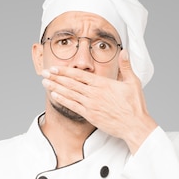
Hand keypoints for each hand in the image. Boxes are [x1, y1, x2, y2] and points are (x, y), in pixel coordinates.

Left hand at [41, 50, 157, 152]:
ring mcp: (91, 105)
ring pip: (70, 94)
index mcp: (103, 84)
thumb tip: (124, 52)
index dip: (65, 71)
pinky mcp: (90, 116)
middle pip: (71, 83)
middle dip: (56, 77)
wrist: (134, 125)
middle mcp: (94, 93)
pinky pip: (73, 106)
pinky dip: (63, 100)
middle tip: (44, 73)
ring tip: (44, 83)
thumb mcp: (133, 82)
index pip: (80, 75)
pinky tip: (54, 95)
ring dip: (56, 87)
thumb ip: (126, 67)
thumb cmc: (135, 106)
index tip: (55, 68)